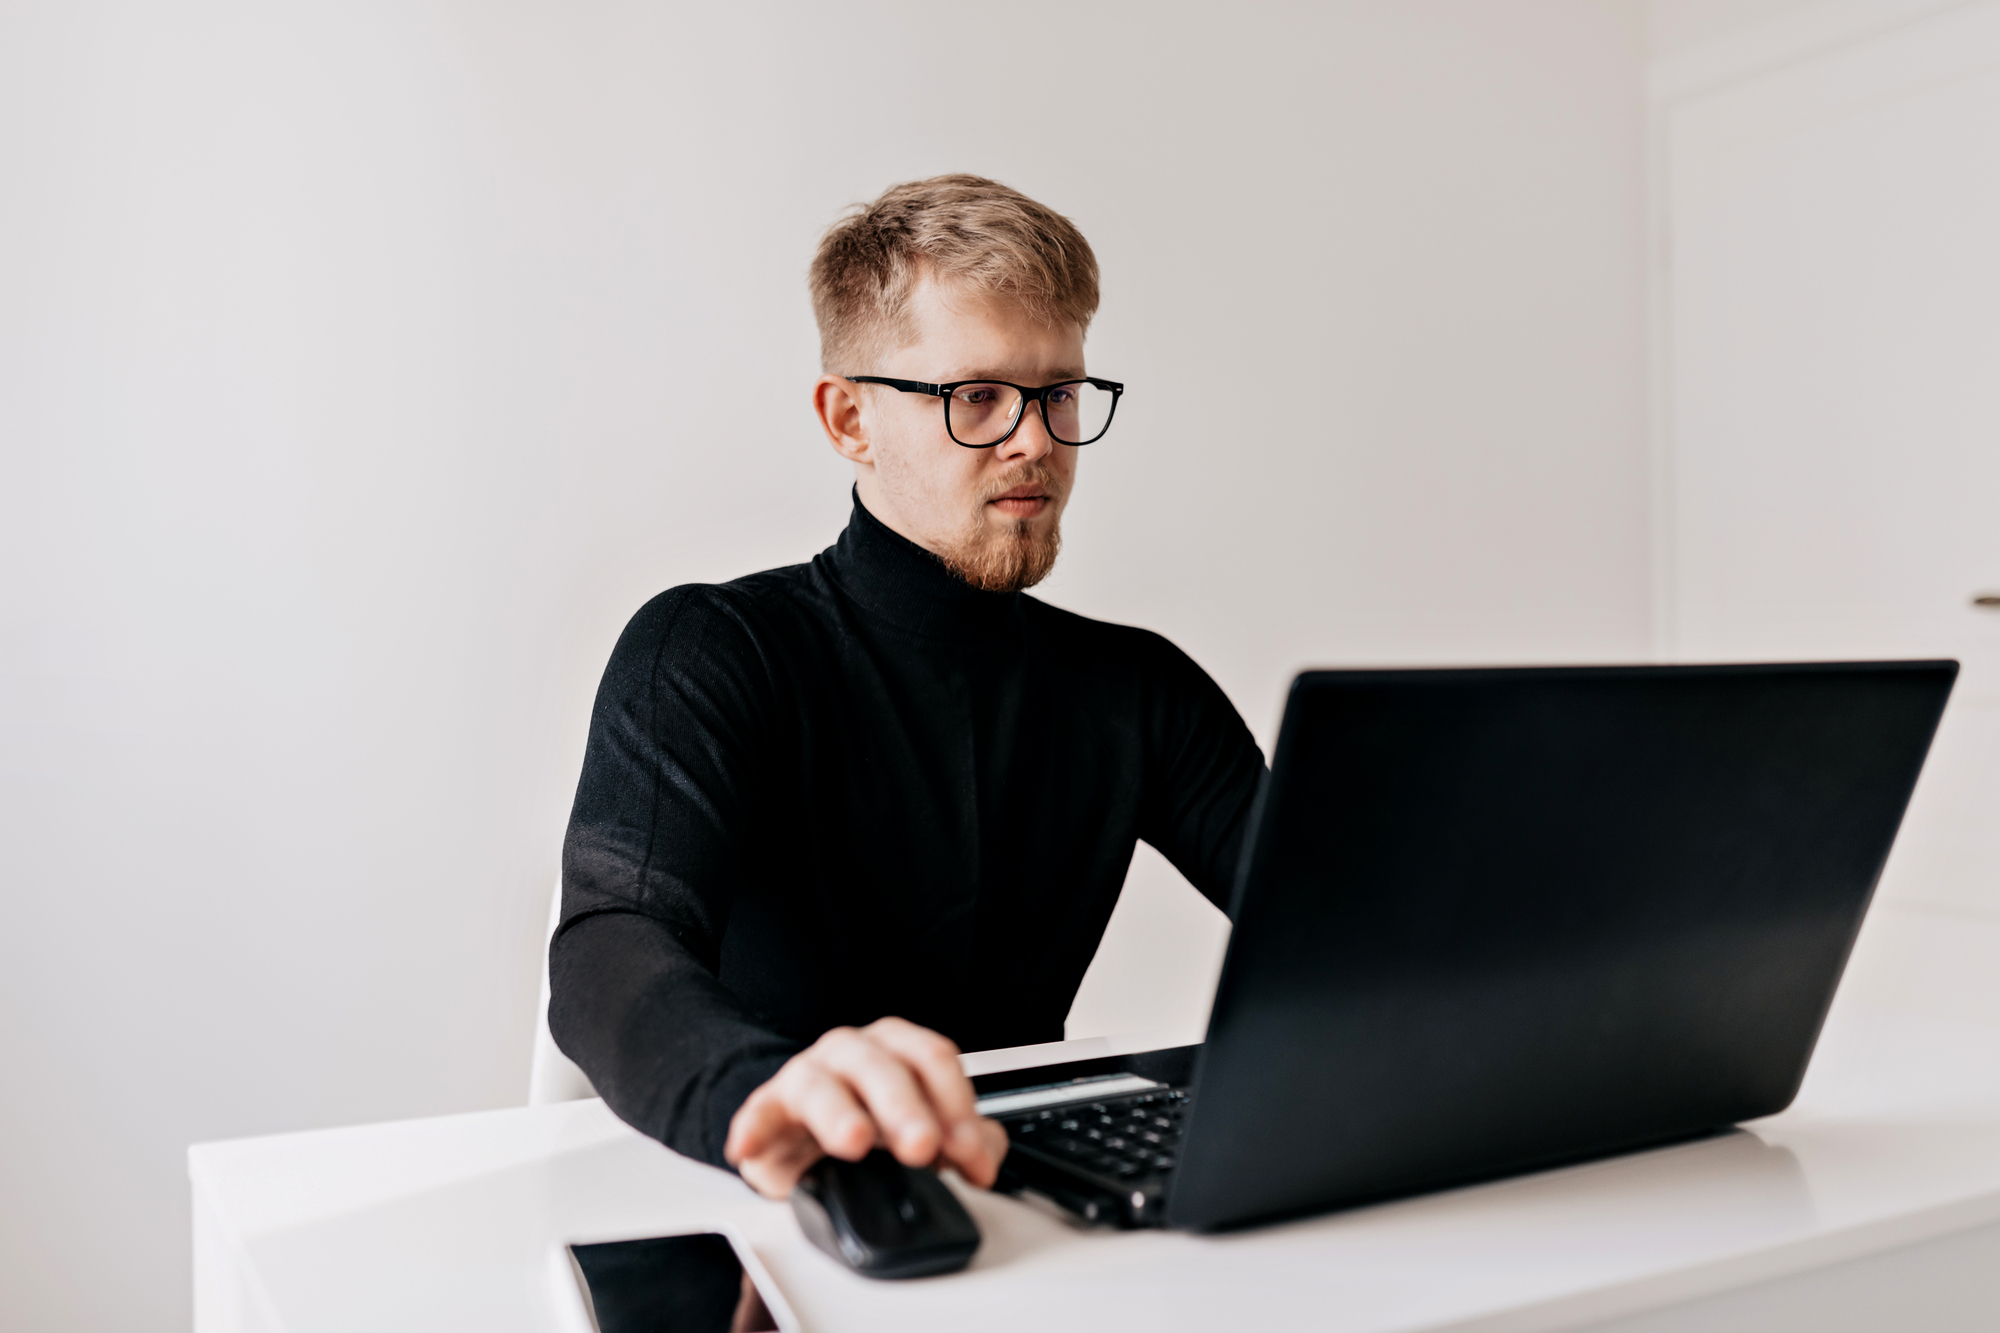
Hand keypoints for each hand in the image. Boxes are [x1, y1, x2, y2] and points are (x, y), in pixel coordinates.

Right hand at [723, 1017, 1008, 1199]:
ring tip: (856, 1142)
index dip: (957, 1106)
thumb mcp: (925, 1129)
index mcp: (897, 1049)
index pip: (934, 1059)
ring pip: (822, 1082)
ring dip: (840, 1113)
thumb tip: (986, 1155)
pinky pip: (757, 1112)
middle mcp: (853, 1052)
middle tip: (922, 1146)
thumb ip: (966, 1139)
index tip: (969, 1155)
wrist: (808, 1137)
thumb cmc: (872, 1121)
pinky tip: (751, 1147)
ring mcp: (807, 1076)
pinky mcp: (767, 1109)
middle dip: (907, 1108)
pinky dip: (754, 1127)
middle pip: (883, 1067)